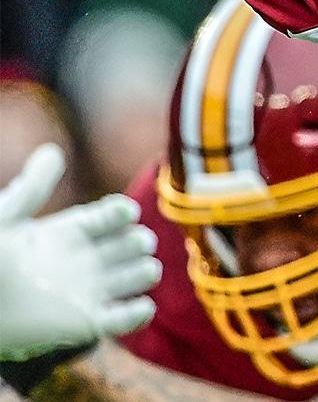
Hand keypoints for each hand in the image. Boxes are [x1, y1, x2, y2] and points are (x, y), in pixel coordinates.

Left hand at [0, 145, 159, 360]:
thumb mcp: (8, 217)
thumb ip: (33, 188)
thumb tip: (53, 150)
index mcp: (68, 233)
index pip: (110, 216)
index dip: (122, 212)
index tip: (125, 212)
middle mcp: (83, 261)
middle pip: (131, 244)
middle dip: (140, 241)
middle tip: (138, 243)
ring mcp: (88, 292)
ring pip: (137, 276)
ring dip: (146, 272)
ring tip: (142, 270)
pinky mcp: (87, 323)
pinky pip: (125, 318)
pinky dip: (139, 313)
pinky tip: (139, 305)